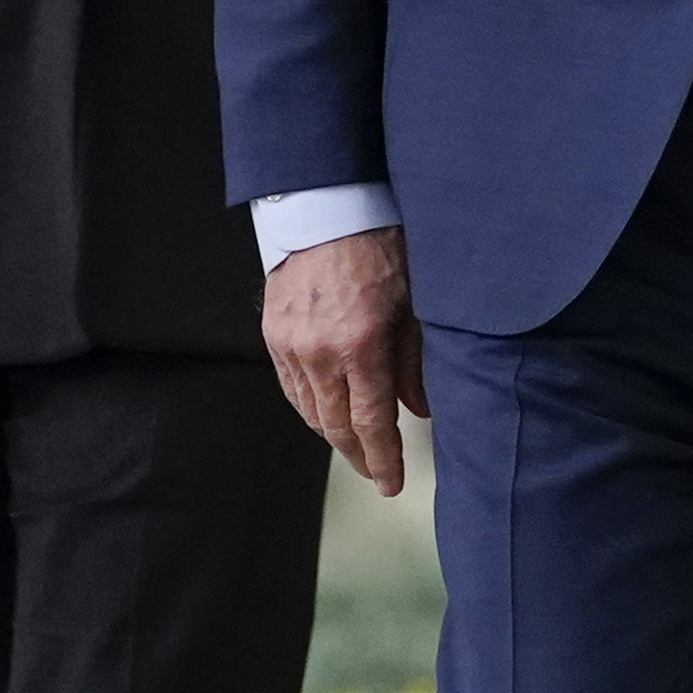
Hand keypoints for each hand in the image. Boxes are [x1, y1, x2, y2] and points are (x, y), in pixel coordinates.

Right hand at [265, 226, 428, 494]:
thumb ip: (415, 362)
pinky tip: (325, 414)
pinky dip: (309, 408)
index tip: (392, 484)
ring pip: (310, 412)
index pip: (371, 424)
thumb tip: (419, 409)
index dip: (382, 460)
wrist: (327, 208)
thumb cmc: (380, 247)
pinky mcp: (273, 335)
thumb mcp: (414, 304)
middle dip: (359, 456)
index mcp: (360, 345)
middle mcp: (320, 353)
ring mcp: (290, 345)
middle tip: (376, 473)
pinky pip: (291, 388)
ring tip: (355, 448)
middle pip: (336, 426)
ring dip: (333, 435)